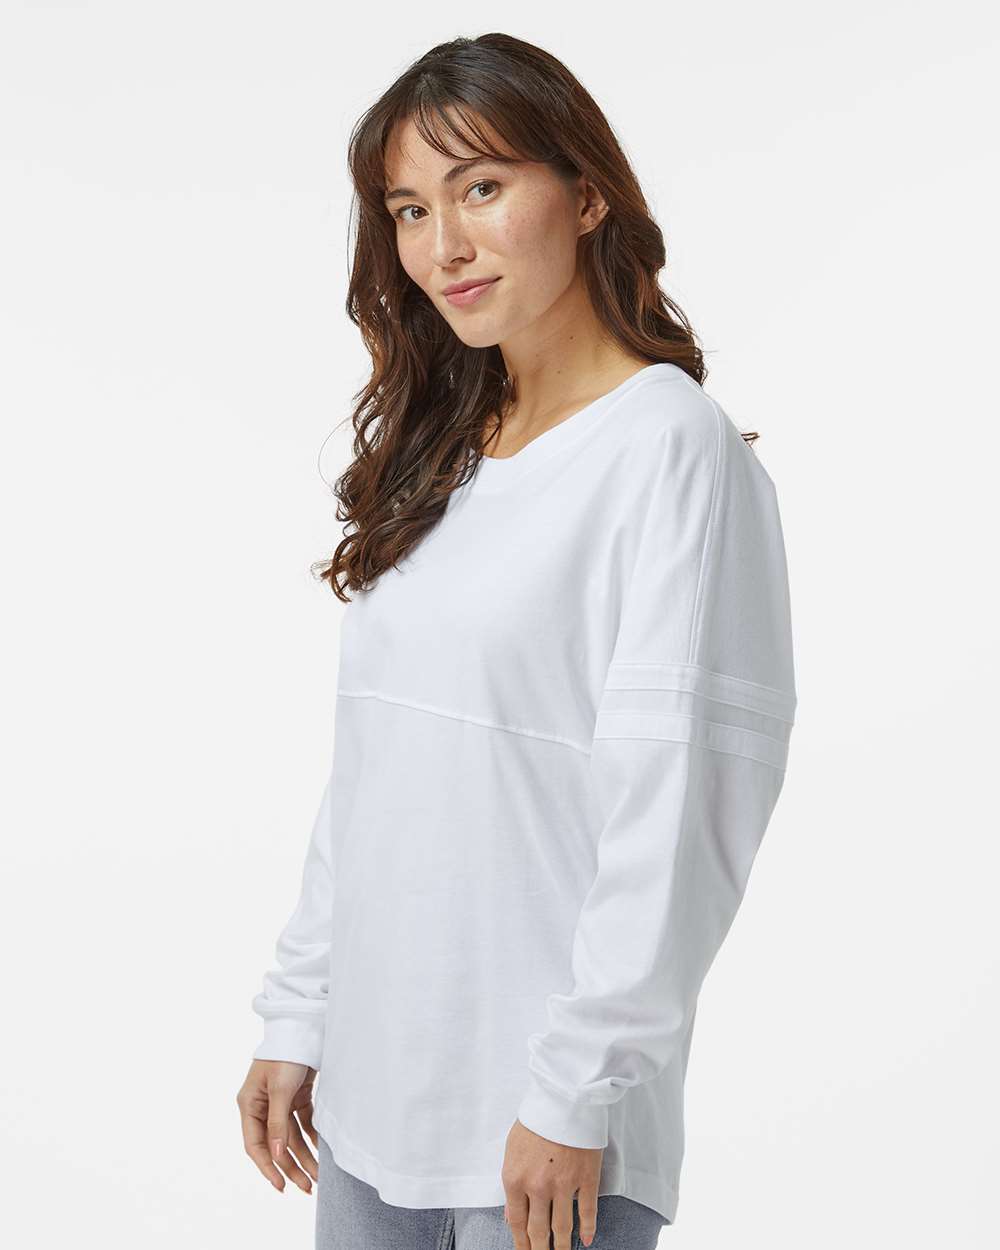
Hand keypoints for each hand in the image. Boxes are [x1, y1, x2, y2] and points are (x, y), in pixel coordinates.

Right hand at [237, 1058, 318, 1193]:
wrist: (302, 1027)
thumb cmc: (284, 1054)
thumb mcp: (280, 1090)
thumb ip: (277, 1124)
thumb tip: (277, 1156)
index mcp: (249, 1105)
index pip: (255, 1145)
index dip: (268, 1167)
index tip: (281, 1186)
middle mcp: (262, 1106)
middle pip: (276, 1144)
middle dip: (291, 1167)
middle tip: (307, 1188)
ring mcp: (279, 1102)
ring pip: (291, 1137)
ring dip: (304, 1155)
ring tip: (318, 1177)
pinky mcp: (296, 1096)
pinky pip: (303, 1124)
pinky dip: (312, 1137)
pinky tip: (322, 1151)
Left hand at [501, 1118, 602, 1248]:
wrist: (564, 1097)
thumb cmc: (536, 1119)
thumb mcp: (512, 1149)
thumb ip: (512, 1183)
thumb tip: (512, 1214)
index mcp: (515, 1178)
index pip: (516, 1222)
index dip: (521, 1243)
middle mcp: (538, 1187)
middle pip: (538, 1231)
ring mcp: (564, 1185)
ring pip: (562, 1227)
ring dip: (562, 1246)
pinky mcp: (586, 1178)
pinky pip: (587, 1212)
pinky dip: (587, 1230)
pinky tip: (585, 1240)